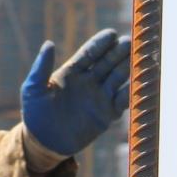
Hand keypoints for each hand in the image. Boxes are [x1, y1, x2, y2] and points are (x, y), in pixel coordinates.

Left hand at [19, 29, 130, 155]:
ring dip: (130, 67)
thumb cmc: (35, 113)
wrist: (44, 142)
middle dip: (119, 51)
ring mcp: (99, 96)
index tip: (111, 34)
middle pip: (108, 62)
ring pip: (118, 78)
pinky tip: (138, 85)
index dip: (100, 43)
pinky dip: (131, 93)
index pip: (89, 53)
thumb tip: (48, 43)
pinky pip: (122, 101)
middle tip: (131, 41)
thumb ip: (41, 67)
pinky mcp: (107, 114)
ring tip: (142, 57)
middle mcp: (89, 81)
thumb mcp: (33, 89)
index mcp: (72, 71)